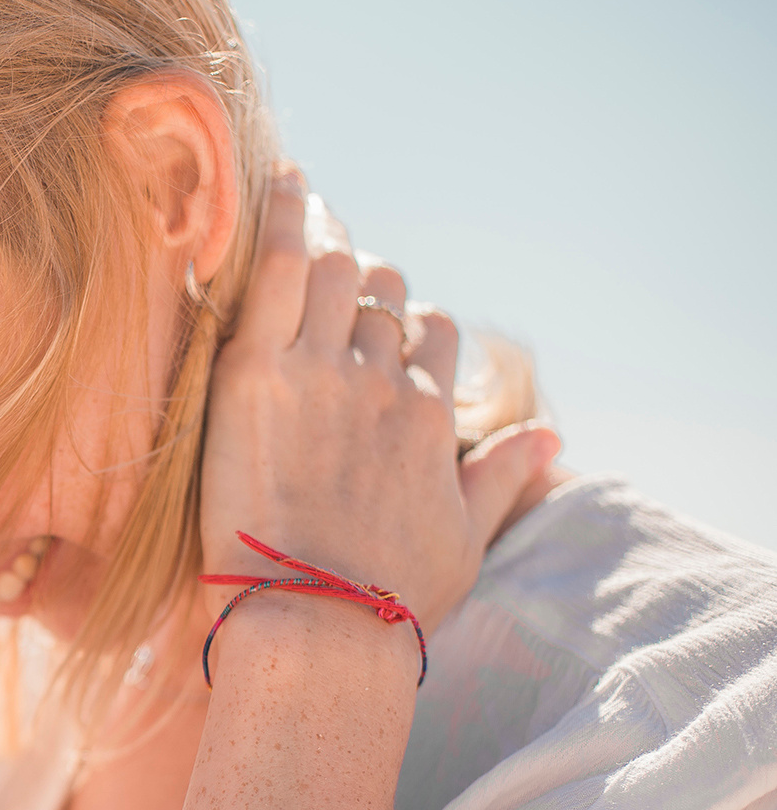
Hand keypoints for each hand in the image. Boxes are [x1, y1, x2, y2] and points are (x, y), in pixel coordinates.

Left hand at [200, 169, 560, 639]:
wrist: (315, 625)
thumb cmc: (384, 602)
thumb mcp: (462, 542)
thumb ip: (502, 479)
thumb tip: (549, 436)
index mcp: (429, 421)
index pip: (429, 341)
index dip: (404, 330)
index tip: (376, 334)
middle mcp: (385, 384)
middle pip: (379, 300)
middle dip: (359, 288)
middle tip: (322, 290)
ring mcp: (324, 371)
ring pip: (336, 274)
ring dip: (322, 258)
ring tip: (296, 245)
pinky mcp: (260, 374)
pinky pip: (279, 269)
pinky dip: (283, 218)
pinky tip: (281, 183)